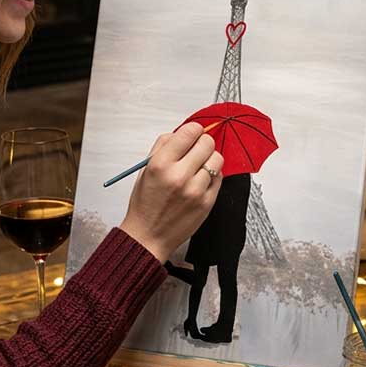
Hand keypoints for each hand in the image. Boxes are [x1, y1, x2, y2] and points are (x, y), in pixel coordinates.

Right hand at [119, 122, 223, 260]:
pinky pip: (220, 177)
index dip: (194, 130)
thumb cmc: (146, 202)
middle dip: (202, 143)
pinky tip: (201, 181)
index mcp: (160, 164)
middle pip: (207, 143)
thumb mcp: (146, 169)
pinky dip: (212, 175)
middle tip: (196, 150)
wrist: (149, 236)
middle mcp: (179, 176)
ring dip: (209, 159)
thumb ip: (164, 146)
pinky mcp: (207, 202)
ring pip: (217, 158)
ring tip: (199, 167)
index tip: (193, 134)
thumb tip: (184, 131)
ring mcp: (195, 190)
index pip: (189, 132)